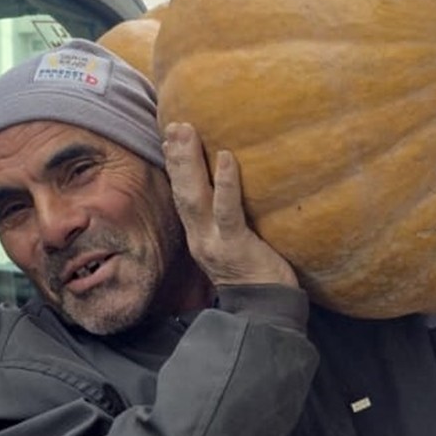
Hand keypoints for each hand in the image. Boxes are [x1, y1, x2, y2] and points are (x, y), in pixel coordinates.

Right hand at [163, 123, 298, 289]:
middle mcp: (200, 237)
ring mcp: (214, 242)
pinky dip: (225, 184)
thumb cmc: (256, 274)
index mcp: (199, 236)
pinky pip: (227, 211)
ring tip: (185, 132)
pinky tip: (226, 158)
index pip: (182, 196)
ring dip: (188, 163)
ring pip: (195, 198)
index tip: (170, 137)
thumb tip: (234, 190)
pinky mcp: (236, 246)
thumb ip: (228, 221)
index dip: (174, 167)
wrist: (265, 311)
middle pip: (182, 192)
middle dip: (175, 157)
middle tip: (173, 125)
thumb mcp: (234, 245)